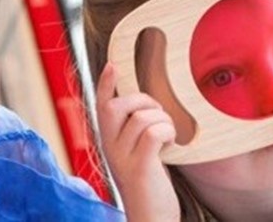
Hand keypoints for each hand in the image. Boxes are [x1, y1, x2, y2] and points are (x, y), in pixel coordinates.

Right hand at [95, 63, 179, 221]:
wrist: (149, 219)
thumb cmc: (149, 187)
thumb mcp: (137, 155)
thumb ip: (137, 133)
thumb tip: (149, 107)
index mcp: (108, 142)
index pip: (100, 107)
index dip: (105, 84)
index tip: (112, 66)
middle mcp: (110, 148)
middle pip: (116, 106)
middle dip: (141, 100)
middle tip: (158, 114)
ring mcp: (123, 158)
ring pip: (142, 117)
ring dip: (163, 119)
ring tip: (169, 134)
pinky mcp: (140, 167)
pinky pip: (153, 133)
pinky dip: (167, 131)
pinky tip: (172, 143)